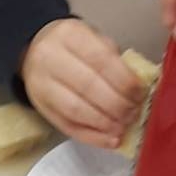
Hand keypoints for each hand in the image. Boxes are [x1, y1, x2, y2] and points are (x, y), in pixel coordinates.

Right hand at [20, 18, 145, 148]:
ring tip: (124, 126)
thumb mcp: (95, 40)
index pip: (101, 60)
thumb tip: (139, 89)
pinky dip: (93, 137)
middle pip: (88, 86)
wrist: (36, 51)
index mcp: (69, 35)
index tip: (139, 93)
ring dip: (106, 123)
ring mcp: (42, 86)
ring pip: (76, 110)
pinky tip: (111, 139)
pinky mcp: (42, 108)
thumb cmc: (74, 47)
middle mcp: (50, 58)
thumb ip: (116, 61)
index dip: (124, 81)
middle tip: (134, 112)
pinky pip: (68, 127)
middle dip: (117, 104)